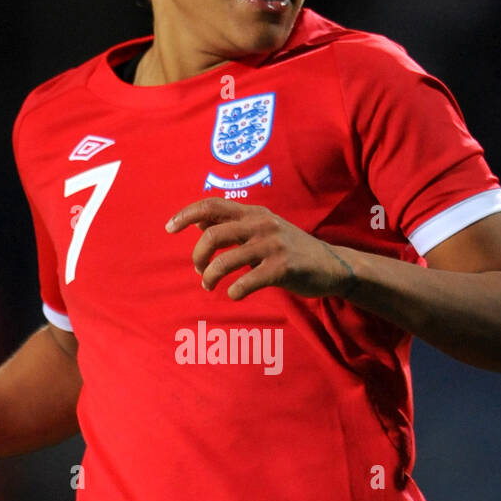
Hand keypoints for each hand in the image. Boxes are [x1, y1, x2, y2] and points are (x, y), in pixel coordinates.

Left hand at [165, 198, 353, 300]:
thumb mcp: (261, 229)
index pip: (212, 205)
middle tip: (198, 271)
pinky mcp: (283, 268)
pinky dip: (235, 291)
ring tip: (210, 286)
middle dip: (197, 256)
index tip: (169, 228)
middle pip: (212, 234)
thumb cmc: (290, 249)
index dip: (186, 215)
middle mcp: (261, 224)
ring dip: (210, 277)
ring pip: (226, 260)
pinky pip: (247, 282)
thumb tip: (198, 220)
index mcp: (253, 212)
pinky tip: (235, 294)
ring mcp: (273, 245)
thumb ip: (232, 225)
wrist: (332, 265)